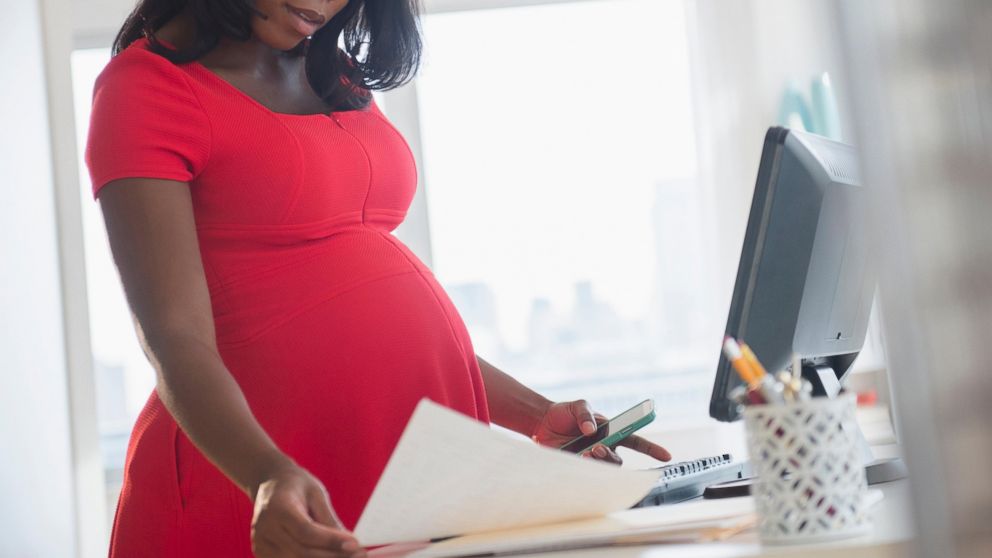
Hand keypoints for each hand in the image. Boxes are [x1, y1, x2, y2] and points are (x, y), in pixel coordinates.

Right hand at [250, 461, 365, 557]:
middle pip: (301, 552)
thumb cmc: (296, 485)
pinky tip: (328, 555)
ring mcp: (260, 543)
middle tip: (358, 554)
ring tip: (346, 555)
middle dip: (332, 555)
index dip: (331, 541)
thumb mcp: (316, 494)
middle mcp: (264, 528)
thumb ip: (329, 520)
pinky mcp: (262, 553)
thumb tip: (349, 544)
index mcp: (278, 507)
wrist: (270, 484)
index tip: (355, 543)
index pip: (306, 531)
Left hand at [531, 400, 671, 465]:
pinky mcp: (577, 466)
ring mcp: (591, 457)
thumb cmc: (564, 413)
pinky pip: (586, 473)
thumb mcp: (577, 405)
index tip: (666, 456)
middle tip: (596, 449)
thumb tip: (591, 430)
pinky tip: (574, 457)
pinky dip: (582, 467)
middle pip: (618, 460)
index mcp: (610, 431)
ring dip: (597, 463)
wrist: (541, 422)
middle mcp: (604, 446)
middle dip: (610, 457)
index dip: (651, 449)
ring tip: (585, 454)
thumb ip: (585, 414)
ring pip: (603, 469)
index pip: (635, 441)